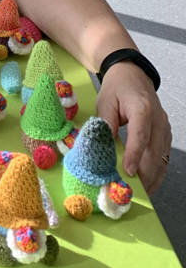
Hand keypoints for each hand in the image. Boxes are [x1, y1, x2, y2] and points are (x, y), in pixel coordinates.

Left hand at [96, 61, 170, 193]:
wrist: (133, 75)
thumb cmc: (116, 88)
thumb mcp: (105, 102)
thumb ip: (105, 123)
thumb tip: (102, 145)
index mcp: (142, 109)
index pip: (140, 136)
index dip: (134, 155)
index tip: (127, 172)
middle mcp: (158, 120)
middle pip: (154, 151)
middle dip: (145, 174)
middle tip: (133, 191)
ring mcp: (164, 127)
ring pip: (162, 157)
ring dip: (153, 176)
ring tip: (141, 192)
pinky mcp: (165, 133)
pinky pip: (164, 155)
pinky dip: (157, 170)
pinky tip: (149, 182)